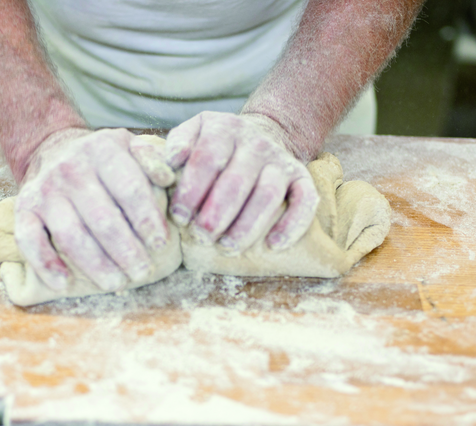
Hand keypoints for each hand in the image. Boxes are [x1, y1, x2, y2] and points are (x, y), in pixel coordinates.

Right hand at [14, 128, 171, 291]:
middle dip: (126, 251)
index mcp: (102, 150)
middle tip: (143, 272)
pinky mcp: (23, 208)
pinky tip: (64, 284)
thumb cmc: (102, 160)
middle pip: (102, 218)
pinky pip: (29, 239)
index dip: (147, 220)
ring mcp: (45, 189)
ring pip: (71, 234)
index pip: (130, 189)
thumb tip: (168, 178)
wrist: (52, 149)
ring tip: (116, 283)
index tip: (160, 244)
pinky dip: (45, 264)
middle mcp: (71, 168)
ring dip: (95, 264)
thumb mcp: (129, 147)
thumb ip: (152, 159)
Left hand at [166, 111, 317, 254]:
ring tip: (227, 247)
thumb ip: (175, 144)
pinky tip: (273, 245)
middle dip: (216, 214)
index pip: (206, 159)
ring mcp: (281, 161)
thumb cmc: (216, 145)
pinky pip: (305, 201)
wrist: (263, 134)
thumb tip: (170, 164)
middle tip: (201, 237)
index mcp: (225, 129)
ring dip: (247, 226)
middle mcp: (256, 143)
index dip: (192, 191)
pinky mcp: (302, 178)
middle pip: (236, 181)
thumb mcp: (193, 132)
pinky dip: (292, 225)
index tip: (179, 217)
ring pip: (268, 195)